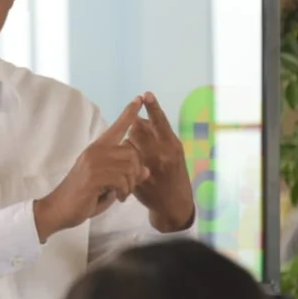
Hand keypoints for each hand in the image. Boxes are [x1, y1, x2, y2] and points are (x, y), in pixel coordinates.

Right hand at [34, 97, 149, 241]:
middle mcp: (95, 151)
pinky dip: (123, 191)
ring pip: (129, 167)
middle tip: (128, 188)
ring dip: (130, 185)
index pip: (116, 127)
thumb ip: (125, 176)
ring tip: (121, 194)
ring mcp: (94, 162)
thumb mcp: (108, 185)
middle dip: (136, 173)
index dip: (129, 113)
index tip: (139, 98)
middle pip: (132, 152)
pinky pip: (121, 179)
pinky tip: (117, 197)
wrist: (58, 209)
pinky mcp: (94, 175)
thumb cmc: (83, 198)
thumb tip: (145, 170)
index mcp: (97, 149)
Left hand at [129, 92, 194, 231]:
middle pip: (138, 130)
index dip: (153, 108)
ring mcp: (149, 166)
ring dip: (128, 145)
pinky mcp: (138, 178)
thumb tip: (139, 122)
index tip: (145, 94)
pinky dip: (124, 162)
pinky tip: (128, 167)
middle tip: (140, 136)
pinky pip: (124, 162)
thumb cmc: (173, 174)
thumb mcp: (173, 153)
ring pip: (128, 144)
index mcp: (172, 145)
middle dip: (135, 129)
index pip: (160, 122)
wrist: (174, 204)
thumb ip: (158, 138)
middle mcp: (162, 154)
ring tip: (137, 154)